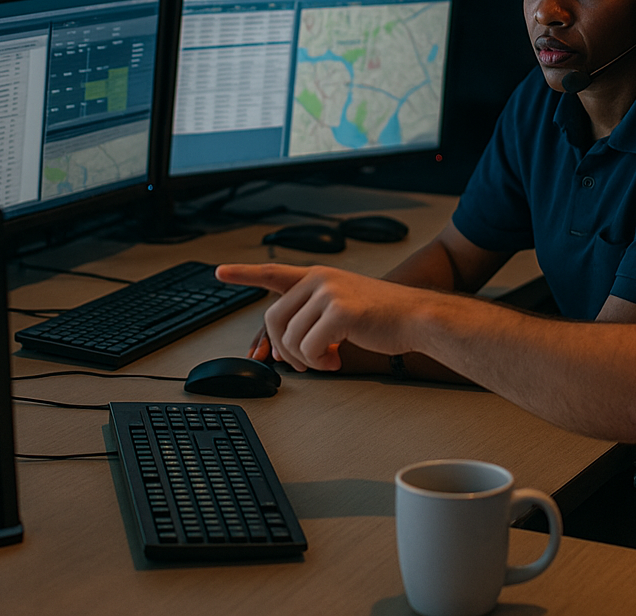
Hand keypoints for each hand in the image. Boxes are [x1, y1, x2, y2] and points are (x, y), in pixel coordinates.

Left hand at [217, 263, 419, 371]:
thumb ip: (314, 314)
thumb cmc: (383, 316)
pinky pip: (310, 348)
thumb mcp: (344, 303)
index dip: (244, 273)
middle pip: (274, 320)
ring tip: (328, 359)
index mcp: (318, 276)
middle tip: (307, 361)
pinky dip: (319, 363)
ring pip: (290, 338)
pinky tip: (337, 360)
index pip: (274, 272)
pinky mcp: (340, 312)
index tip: (220, 271)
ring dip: (306, 359)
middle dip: (285, 348)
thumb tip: (287, 347)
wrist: (416, 316)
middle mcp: (320, 279)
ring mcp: (329, 293)